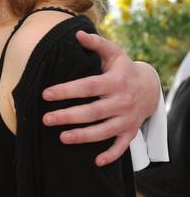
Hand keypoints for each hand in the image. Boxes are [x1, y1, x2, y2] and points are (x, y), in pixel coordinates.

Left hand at [41, 30, 158, 166]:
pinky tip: (95, 161)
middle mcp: (122, 101)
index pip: (88, 87)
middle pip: (93, 111)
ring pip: (104, 131)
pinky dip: (111, 155)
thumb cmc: (123, 69)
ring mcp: (127, 119)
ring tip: (62, 137)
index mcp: (115, 82)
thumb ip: (96, 44)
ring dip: (83, 136)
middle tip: (46, 119)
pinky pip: (121, 146)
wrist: (151, 87)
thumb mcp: (114, 53)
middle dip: (69, 116)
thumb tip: (77, 34)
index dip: (67, 90)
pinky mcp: (130, 131)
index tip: (46, 94)